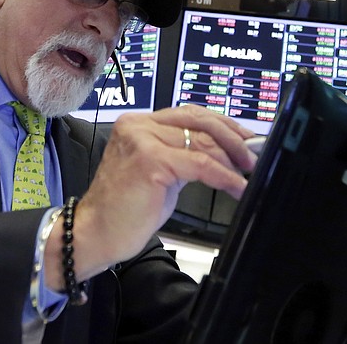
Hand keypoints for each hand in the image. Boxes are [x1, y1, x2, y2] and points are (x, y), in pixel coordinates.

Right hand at [45, 105, 256, 287]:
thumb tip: (222, 152)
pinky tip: (236, 186)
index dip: (222, 124)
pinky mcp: (151, 161)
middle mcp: (139, 126)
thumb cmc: (124, 208)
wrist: (95, 233)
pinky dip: (224, 176)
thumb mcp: (159, 172)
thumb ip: (183, 155)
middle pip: (199, 120)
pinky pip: (201, 164)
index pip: (190, 113)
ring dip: (232, 158)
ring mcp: (143, 141)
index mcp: (139, 123)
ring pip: (202, 141)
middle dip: (233, 137)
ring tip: (246, 172)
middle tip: (252, 155)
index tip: (245, 138)